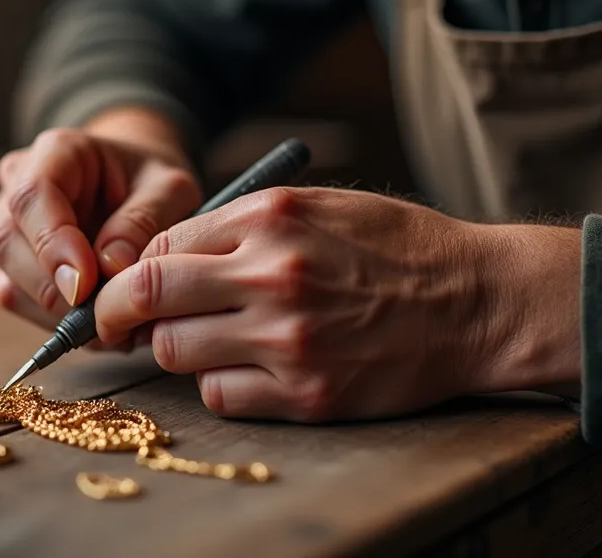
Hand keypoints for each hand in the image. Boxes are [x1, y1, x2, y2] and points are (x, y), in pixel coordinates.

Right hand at [0, 109, 202, 349]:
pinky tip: (97, 319)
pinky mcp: (11, 264)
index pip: (32, 196)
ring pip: (7, 279)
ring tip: (111, 319)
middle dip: (55, 288)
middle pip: (6, 242)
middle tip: (108, 313)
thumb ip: (143, 222)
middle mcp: (16, 185)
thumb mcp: (169, 189)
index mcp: (55, 152)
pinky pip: (19, 301)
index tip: (86, 284)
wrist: (138, 187)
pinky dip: (57, 320)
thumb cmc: (152, 182)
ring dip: (57, 311)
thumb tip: (109, 268)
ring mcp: (7, 226)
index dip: (53, 243)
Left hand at [92, 187, 581, 420]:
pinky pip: (221, 396)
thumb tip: (166, 256)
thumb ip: (241, 226)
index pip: (157, 248)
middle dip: (123, 315)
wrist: (478, 302)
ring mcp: (287, 340)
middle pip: (146, 300)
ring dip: (179, 349)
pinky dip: (221, 385)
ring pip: (176, 353)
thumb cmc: (398, 248)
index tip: (129, 288)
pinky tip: (250, 368)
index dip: (131, 272)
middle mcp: (271, 277)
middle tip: (128, 324)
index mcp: (270, 219)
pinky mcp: (307, 395)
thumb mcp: (319, 205)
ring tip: (211, 340)